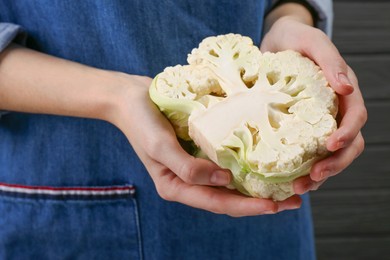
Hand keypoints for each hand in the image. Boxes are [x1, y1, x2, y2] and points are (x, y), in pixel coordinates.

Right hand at [110, 73, 301, 216]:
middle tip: (293, 200)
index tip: (274, 205)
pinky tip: (266, 160)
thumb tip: (226, 180)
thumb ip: (189, 169)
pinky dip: (246, 164)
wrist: (131, 97)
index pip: (217, 203)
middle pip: (229, 198)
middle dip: (260, 201)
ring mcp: (196, 165)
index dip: (246, 206)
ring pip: (231, 182)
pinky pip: (227, 161)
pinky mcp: (200, 149)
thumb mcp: (160, 147)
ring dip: (258, 184)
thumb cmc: (142, 122)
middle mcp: (189, 181)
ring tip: (287, 184)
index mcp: (177, 187)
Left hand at [260, 17, 366, 194]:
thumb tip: (346, 88)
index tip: (330, 146)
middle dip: (334, 164)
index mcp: (343, 93)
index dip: (347, 134)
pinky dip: (302, 170)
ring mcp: (318, 123)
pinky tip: (287, 181)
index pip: (355, 118)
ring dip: (319, 175)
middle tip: (313, 178)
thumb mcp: (311, 41)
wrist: (275, 43)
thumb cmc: (295, 39)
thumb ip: (330, 60)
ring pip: (329, 155)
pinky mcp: (299, 130)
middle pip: (348, 144)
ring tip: (299, 187)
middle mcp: (334, 111)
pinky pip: (307, 154)